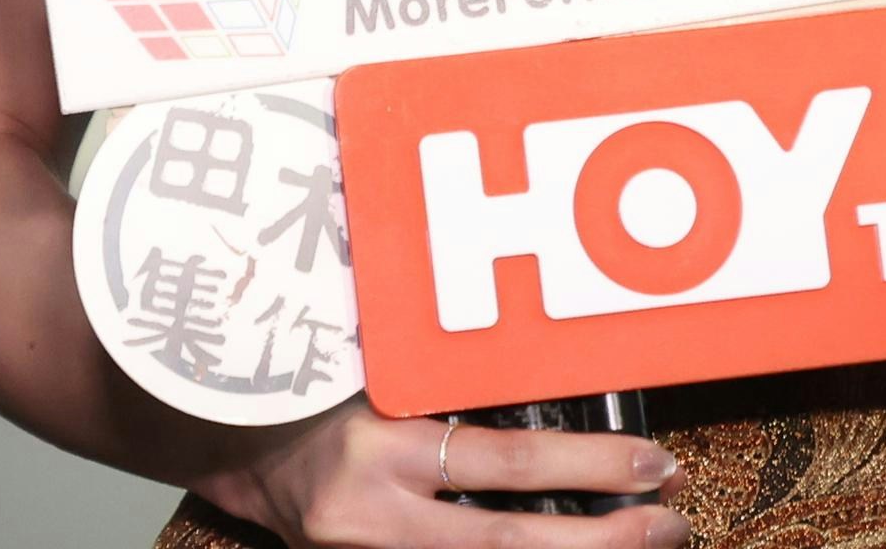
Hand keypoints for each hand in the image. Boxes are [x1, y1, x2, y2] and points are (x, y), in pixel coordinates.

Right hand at [192, 401, 688, 548]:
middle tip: (668, 523)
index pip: (505, 463)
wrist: (217, 429)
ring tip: (643, 541)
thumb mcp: (373, 357)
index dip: (588, 468)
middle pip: (507, 543)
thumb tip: (547, 366)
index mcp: (379, 442)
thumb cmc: (303, 372)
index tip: (654, 461)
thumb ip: (445, 371)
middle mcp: (374, 511)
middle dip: (601, 540)